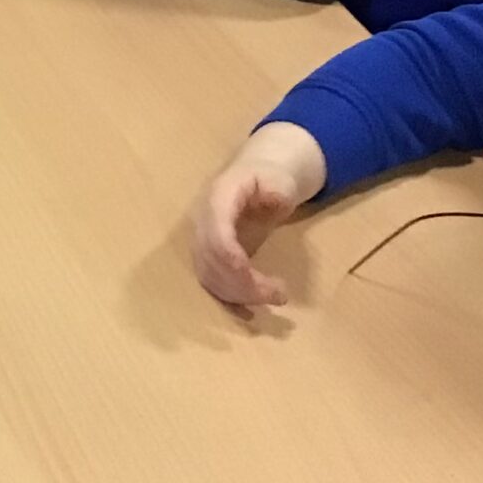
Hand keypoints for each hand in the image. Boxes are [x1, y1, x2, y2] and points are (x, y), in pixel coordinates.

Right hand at [190, 123, 327, 309]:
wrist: (256, 172)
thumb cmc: (270, 176)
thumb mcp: (280, 177)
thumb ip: (278, 189)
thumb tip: (275, 199)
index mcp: (217, 198)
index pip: (215, 233)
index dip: (230, 259)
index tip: (255, 279)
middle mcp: (202, 220)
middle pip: (211, 259)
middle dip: (242, 283)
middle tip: (280, 294)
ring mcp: (202, 238)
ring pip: (208, 274)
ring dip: (239, 294)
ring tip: (275, 297)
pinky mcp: (207, 254)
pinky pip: (210, 280)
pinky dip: (229, 298)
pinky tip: (249, 309)